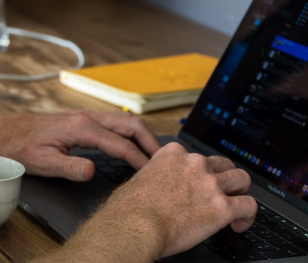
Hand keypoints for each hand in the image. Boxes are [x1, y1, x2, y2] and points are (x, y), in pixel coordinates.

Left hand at [0, 109, 160, 180]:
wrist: (2, 131)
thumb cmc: (19, 146)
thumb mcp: (42, 162)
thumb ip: (69, 167)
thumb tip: (92, 171)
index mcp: (80, 127)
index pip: (120, 144)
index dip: (140, 160)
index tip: (153, 174)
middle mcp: (85, 117)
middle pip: (130, 124)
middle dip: (150, 141)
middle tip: (165, 162)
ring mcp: (84, 116)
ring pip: (123, 121)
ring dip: (142, 136)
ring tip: (154, 156)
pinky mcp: (80, 119)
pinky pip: (113, 123)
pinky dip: (129, 133)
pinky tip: (131, 147)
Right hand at [64, 142, 256, 260]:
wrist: (135, 225)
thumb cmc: (130, 208)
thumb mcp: (140, 178)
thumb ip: (157, 174)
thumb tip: (158, 186)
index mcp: (173, 154)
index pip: (198, 156)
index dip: (202, 172)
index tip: (200, 185)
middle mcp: (194, 163)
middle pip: (224, 165)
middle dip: (226, 180)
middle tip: (222, 195)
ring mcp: (210, 183)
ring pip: (242, 180)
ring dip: (240, 193)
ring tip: (235, 207)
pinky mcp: (222, 206)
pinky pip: (249, 206)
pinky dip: (248, 216)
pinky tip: (237, 225)